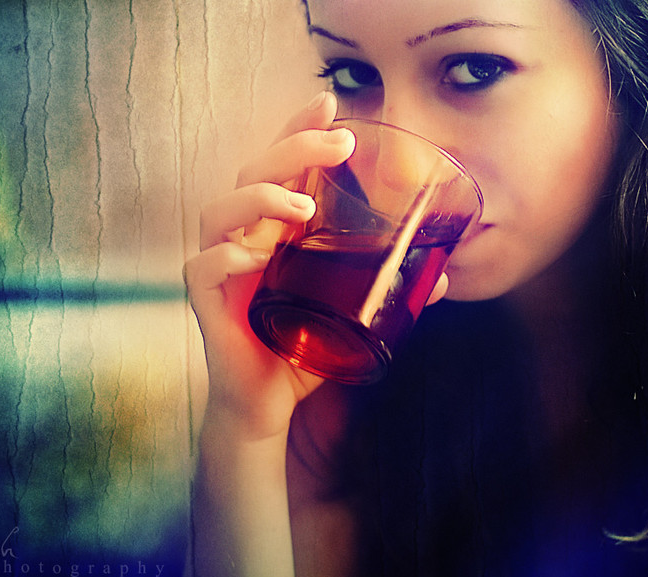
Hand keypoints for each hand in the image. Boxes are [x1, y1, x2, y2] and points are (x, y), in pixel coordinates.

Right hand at [184, 91, 354, 441]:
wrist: (267, 403)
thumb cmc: (302, 350)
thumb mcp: (348, 313)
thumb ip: (387, 290)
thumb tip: (444, 277)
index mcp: (273, 230)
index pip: (280, 167)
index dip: (298, 130)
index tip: (330, 103)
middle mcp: (243, 237)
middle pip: (253, 174)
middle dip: (293, 150)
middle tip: (338, 145)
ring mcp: (220, 267)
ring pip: (221, 211)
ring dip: (261, 200)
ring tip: (302, 207)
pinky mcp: (204, 301)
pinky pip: (203, 267)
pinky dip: (227, 257)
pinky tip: (254, 257)